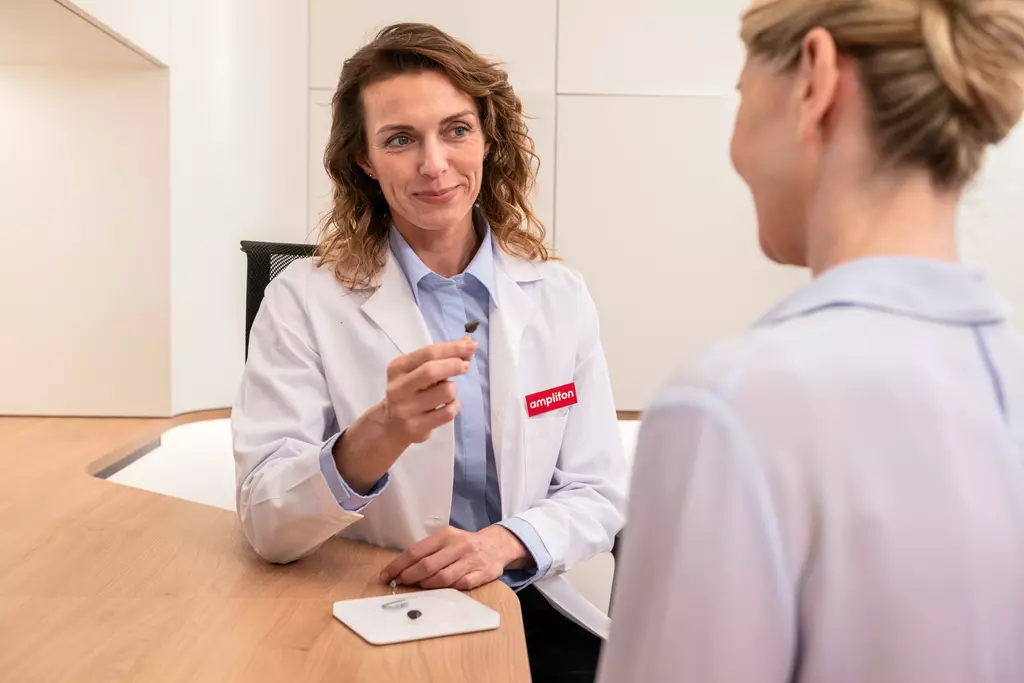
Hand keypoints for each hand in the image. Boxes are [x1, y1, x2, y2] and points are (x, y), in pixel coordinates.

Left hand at [380, 525, 529, 590]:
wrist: (496, 545)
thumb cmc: (463, 544)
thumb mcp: (446, 539)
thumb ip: (427, 551)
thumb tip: (400, 568)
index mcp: (446, 535)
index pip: (416, 551)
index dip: (398, 565)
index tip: (385, 575)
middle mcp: (458, 546)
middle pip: (427, 565)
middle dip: (408, 577)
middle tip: (398, 584)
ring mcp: (471, 560)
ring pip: (442, 578)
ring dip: (426, 585)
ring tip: (417, 587)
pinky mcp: (482, 574)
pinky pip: (460, 585)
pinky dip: (447, 590)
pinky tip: (439, 591)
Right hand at [382, 339, 477, 444]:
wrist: (390, 425)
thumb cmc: (410, 391)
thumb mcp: (418, 371)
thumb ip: (442, 356)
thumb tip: (468, 342)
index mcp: (397, 368)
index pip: (428, 353)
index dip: (453, 348)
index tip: (471, 346)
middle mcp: (399, 388)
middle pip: (431, 371)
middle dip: (454, 365)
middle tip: (465, 366)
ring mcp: (406, 409)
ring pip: (445, 392)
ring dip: (454, 388)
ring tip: (449, 391)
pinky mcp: (416, 427)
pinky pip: (448, 413)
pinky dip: (455, 406)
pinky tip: (449, 405)